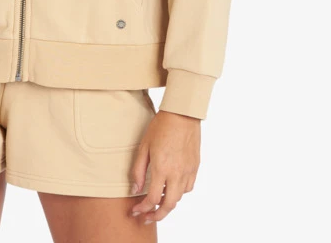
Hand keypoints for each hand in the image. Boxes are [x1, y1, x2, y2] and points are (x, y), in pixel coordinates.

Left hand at [129, 109, 200, 224]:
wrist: (182, 113)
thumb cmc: (161, 126)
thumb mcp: (144, 146)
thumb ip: (138, 170)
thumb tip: (135, 190)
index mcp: (162, 168)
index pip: (152, 199)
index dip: (143, 209)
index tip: (135, 211)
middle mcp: (177, 173)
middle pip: (169, 205)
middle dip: (157, 216)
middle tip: (147, 217)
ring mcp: (188, 171)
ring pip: (179, 197)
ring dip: (168, 203)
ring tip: (157, 202)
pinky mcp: (195, 166)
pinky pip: (188, 187)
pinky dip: (179, 192)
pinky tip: (171, 187)